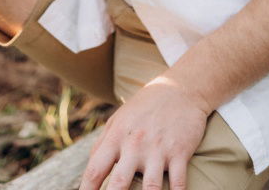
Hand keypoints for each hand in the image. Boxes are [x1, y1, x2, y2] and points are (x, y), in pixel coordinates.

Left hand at [80, 78, 209, 189]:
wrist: (179, 89)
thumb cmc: (144, 108)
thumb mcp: (118, 119)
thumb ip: (102, 145)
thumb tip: (89, 172)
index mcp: (116, 137)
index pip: (95, 170)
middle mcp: (135, 145)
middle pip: (119, 184)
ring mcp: (158, 150)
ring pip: (150, 188)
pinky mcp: (179, 152)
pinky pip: (178, 182)